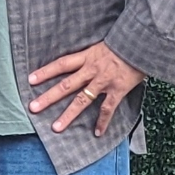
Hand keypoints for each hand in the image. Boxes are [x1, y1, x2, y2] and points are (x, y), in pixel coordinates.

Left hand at [27, 42, 144, 137]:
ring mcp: (103, 81)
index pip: (61, 64)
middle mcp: (92, 69)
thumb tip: (84, 61)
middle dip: (48, 97)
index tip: (30, 80)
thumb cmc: (125, 41)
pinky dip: (102, 122)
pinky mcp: (117, 89)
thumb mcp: (103, 44)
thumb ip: (92, 54)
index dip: (45, 71)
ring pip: (82, 100)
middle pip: (65, 85)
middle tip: (33, 107)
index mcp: (87, 56)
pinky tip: (97, 133)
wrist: (143, 42)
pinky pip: (108, 108)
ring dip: (68, 115)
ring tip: (56, 128)